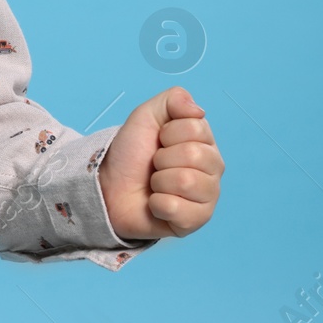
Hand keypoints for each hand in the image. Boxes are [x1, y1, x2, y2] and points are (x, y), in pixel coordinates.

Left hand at [98, 86, 223, 240]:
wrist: (110, 186)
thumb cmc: (132, 154)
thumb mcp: (146, 116)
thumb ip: (173, 101)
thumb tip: (198, 109)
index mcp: (205, 143)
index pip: (196, 128)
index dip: (168, 133)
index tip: (158, 141)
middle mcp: (213, 170)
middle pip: (194, 155)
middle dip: (162, 158)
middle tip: (154, 165)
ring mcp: (207, 197)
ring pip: (186, 181)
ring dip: (159, 181)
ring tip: (155, 184)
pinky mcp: (196, 221)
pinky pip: (178, 209)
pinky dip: (158, 204)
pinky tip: (156, 203)